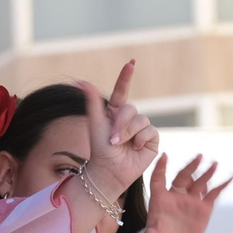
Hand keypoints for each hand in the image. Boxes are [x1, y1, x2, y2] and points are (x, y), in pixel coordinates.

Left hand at [79, 61, 158, 197]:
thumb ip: (91, 101)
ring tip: (121, 145)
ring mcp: (142, 128)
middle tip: (112, 139)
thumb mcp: (95, 123)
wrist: (108, 170)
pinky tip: (135, 148)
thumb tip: (80, 81)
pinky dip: (140, 139)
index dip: (125, 77)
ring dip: (128, 133)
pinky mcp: (151, 138)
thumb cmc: (99, 148)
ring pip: (141, 119)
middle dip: (120, 124)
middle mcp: (129, 118)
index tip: (131, 63)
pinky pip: (150, 131)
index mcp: (115, 112)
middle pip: (131, 109)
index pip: (121, 91)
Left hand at [138, 154, 229, 232]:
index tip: (164, 156)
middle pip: (182, 177)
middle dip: (190, 167)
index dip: (160, 168)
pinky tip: (230, 176)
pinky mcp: (203, 209)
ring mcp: (190, 202)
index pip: (158, 179)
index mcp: (160, 200)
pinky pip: (213, 194)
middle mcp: (175, 197)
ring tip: (214, 164)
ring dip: (206, 173)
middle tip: (199, 157)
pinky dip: (221, 185)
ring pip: (198, 183)